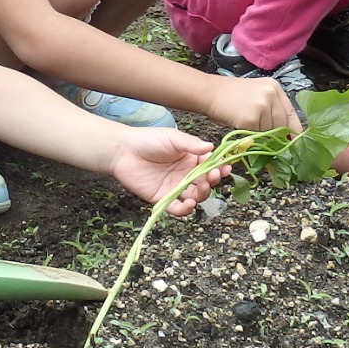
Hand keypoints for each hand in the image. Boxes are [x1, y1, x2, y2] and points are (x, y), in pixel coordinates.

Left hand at [108, 129, 223, 214]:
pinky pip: (177, 208)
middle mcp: (186, 174)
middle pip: (205, 183)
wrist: (123, 150)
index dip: (219, 168)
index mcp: (191, 159)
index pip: (210, 166)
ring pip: (195, 196)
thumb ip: (191, 144)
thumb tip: (211, 148)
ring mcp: (175, 187)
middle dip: (212, 181)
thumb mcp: (173, 138)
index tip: (225, 168)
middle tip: (211, 176)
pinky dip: (185, 209)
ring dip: (202, 195)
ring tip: (201, 188)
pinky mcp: (163, 198)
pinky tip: (188, 203)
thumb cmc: (148, 140)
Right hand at [205, 74, 300, 131]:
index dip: (293, 128)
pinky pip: (257, 133)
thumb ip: (271, 108)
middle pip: (281, 124)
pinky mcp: (252, 118)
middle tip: (266, 138)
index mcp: (274, 87)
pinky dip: (250, 134)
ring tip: (247, 124)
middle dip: (274, 134)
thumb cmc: (231, 96)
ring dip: (260, 133)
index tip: (294, 139)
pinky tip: (241, 125)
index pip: (290, 112)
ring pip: (269, 131)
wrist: (211, 93)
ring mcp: (262, 106)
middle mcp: (271, 95)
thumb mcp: (256, 94)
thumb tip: (284, 132)